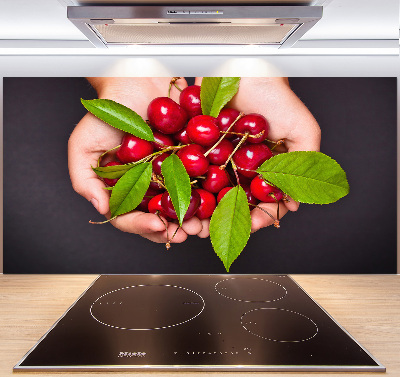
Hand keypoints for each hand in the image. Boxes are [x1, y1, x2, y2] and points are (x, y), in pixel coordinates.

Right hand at [68, 77, 203, 243]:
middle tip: (187, 233)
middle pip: (159, 218)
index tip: (158, 225)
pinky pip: (200, 182)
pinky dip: (208, 195)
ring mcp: (169, 176)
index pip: (129, 217)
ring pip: (182, 206)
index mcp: (122, 189)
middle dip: (173, 230)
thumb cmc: (108, 111)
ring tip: (202, 225)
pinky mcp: (189, 163)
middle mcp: (146, 187)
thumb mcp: (84, 145)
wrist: (139, 81)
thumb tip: (102, 208)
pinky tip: (216, 201)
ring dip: (194, 219)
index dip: (142, 226)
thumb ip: (84, 180)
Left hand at [195, 77, 320, 232]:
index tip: (250, 227)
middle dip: (221, 221)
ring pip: (207, 193)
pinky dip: (182, 187)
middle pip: (230, 203)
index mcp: (264, 170)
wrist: (243, 67)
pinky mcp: (196, 148)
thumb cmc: (275, 96)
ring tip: (191, 223)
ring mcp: (217, 160)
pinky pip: (189, 172)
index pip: (262, 203)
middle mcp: (239, 168)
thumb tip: (294, 204)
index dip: (257, 218)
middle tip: (211, 232)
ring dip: (198, 211)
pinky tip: (176, 199)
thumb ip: (306, 165)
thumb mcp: (302, 130)